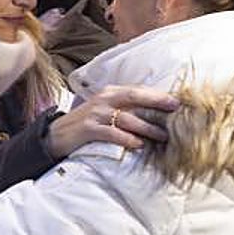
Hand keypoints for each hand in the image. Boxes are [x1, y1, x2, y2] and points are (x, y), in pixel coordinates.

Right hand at [44, 85, 178, 158]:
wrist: (56, 135)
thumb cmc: (87, 124)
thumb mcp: (106, 111)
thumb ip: (126, 110)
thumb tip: (155, 116)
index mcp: (110, 92)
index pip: (138, 90)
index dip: (158, 94)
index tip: (178, 101)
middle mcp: (104, 99)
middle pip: (135, 96)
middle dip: (156, 101)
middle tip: (175, 109)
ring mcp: (96, 113)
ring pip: (127, 117)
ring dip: (147, 127)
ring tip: (163, 136)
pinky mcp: (88, 129)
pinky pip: (111, 133)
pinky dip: (126, 138)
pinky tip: (138, 144)